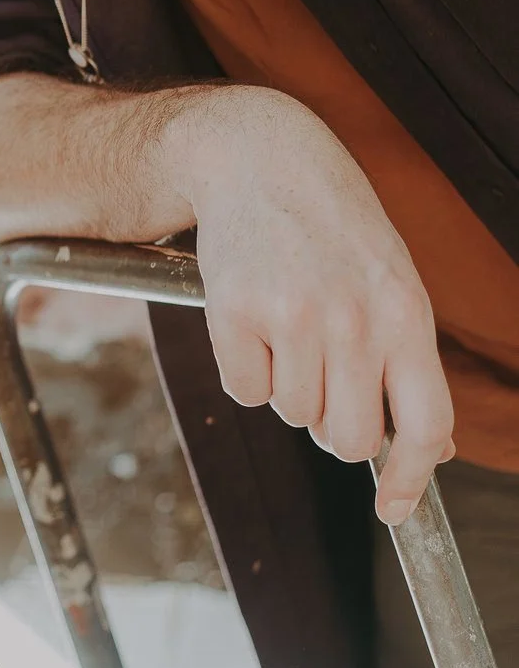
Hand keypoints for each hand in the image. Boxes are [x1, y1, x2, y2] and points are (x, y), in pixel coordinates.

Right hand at [174, 87, 454, 524]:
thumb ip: (408, 360)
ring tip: (290, 328)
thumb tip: (432, 447)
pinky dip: (245, 370)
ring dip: (289, 388)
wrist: (261, 158)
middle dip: (334, 429)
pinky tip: (254, 319)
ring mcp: (294, 316)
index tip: (393, 509)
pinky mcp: (236, 312)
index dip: (411, 479)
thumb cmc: (333, 227)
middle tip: (323, 386)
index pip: (427, 425)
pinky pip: (245, 391)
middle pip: (350, 438)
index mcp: (406, 313)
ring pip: (294, 415)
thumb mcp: (392, 282)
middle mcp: (355, 319)